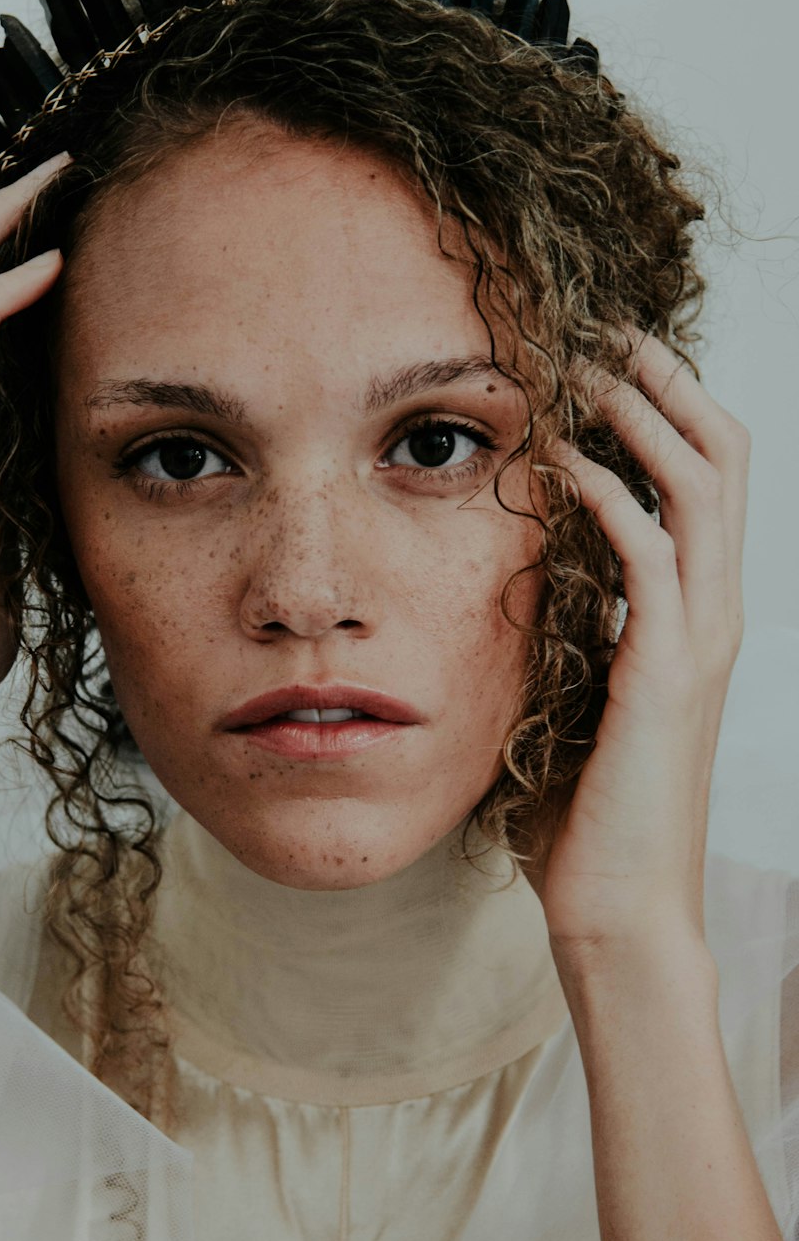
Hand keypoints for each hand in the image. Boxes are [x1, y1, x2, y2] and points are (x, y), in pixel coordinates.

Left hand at [527, 335, 749, 957]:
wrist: (619, 906)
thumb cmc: (589, 810)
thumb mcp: (578, 694)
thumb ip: (569, 629)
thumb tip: (518, 574)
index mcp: (696, 615)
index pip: (706, 478)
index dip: (668, 407)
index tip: (606, 360)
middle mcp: (714, 614)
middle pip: (722, 457)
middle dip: (667, 383)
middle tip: (604, 334)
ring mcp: (699, 642)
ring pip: (700, 488)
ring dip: (644, 419)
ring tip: (587, 371)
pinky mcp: (667, 675)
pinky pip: (649, 558)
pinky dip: (610, 499)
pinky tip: (561, 468)